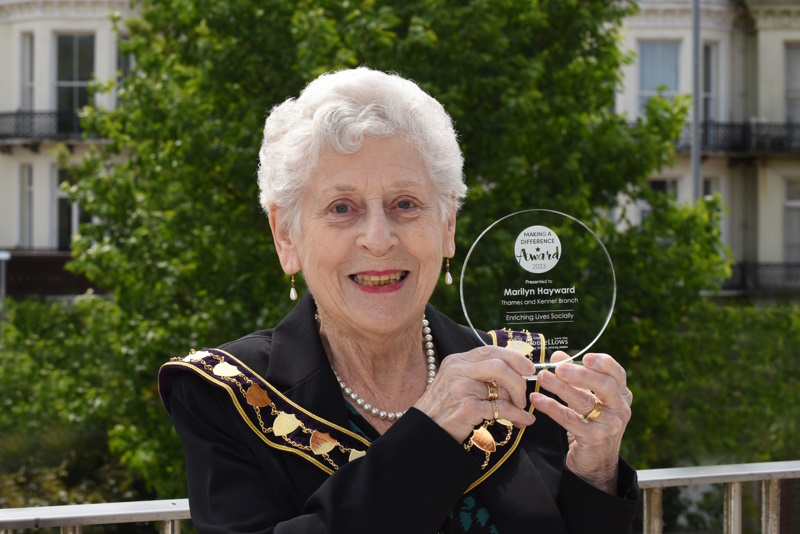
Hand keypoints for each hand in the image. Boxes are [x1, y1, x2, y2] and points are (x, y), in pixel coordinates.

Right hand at [414, 345, 537, 442]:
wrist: (423, 433)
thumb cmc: (444, 409)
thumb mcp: (457, 383)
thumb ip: (480, 376)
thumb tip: (514, 377)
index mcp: (457, 361)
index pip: (490, 350)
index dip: (514, 358)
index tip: (529, 369)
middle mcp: (458, 370)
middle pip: (499, 365)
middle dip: (518, 381)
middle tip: (523, 397)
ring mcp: (461, 388)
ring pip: (501, 388)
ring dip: (518, 401)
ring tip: (521, 411)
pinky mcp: (466, 408)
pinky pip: (500, 409)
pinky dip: (517, 416)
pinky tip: (522, 421)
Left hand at [529, 352, 632, 494]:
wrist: (596, 464)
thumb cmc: (592, 425)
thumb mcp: (588, 399)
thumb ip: (576, 378)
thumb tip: (557, 356)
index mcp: (621, 396)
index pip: (617, 374)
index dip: (603, 363)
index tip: (585, 357)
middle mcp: (620, 409)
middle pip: (604, 385)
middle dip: (580, 374)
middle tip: (559, 368)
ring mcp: (609, 425)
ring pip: (584, 401)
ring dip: (560, 387)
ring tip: (542, 377)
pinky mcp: (593, 439)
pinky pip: (569, 419)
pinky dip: (551, 407)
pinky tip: (537, 399)